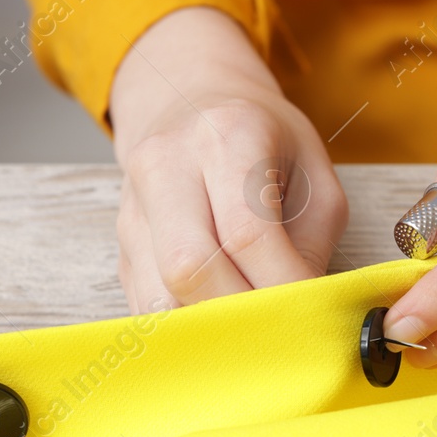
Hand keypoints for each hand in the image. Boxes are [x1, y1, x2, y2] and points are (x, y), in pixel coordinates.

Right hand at [109, 7, 347, 312]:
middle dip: (241, 314)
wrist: (192, 100)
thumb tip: (301, 313)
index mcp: (226, 137)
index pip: (247, 233)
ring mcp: (133, 208)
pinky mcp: (122, 247)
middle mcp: (166, 166)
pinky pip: (147, 306)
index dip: (282, 286)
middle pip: (188, 267)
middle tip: (279, 332)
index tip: (308, 312)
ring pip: (158, 296)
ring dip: (211, 329)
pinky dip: (187, 328)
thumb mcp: (314, 174)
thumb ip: (313, 244)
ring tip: (251, 336)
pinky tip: (220, 329)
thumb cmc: (264, 141)